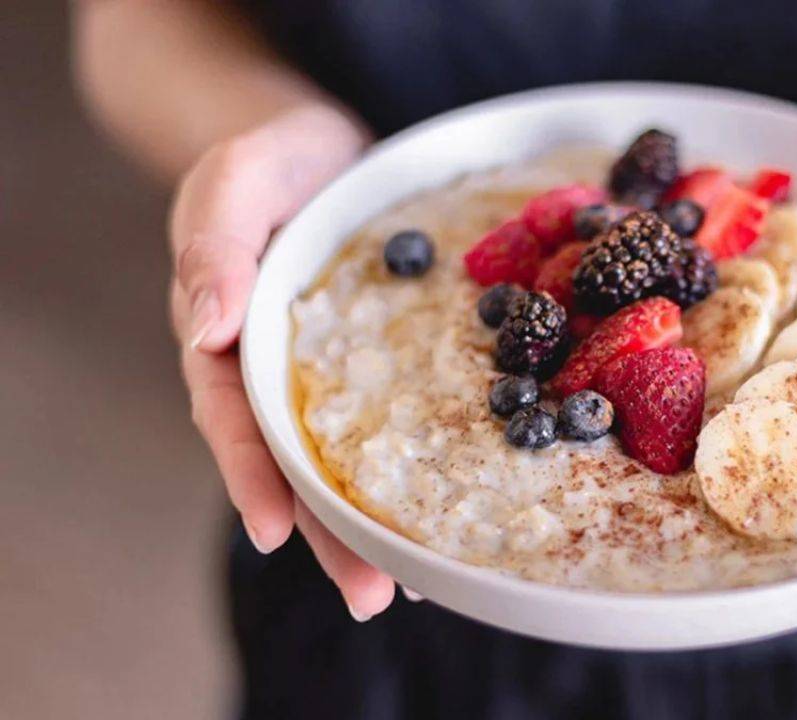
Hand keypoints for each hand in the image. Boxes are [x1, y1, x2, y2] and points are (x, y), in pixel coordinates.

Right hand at [169, 104, 395, 619]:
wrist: (326, 151)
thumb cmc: (271, 161)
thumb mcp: (235, 180)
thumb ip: (212, 244)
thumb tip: (205, 327)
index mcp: (227, 339)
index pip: (231, 417)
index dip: (251, 474)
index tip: (273, 533)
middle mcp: (273, 373)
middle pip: (293, 465)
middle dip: (326, 535)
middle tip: (370, 595)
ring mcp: (328, 378)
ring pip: (345, 462)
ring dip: (372, 526)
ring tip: (413, 586)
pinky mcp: (382, 368)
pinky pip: (398, 424)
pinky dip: (417, 470)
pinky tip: (451, 514)